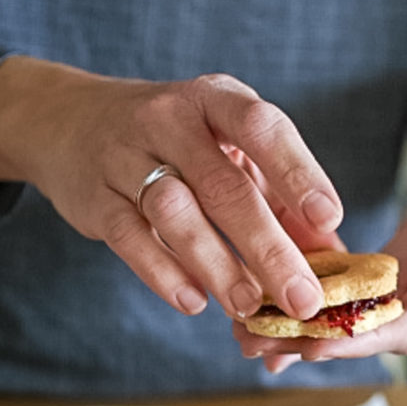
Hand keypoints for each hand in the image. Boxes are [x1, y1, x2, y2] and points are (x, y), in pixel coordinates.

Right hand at [0, 57, 342, 318]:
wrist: (73, 122)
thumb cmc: (178, 141)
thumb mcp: (228, 149)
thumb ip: (279, 198)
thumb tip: (333, 256)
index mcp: (216, 99)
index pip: (262, 127)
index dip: (298, 172)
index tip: (328, 218)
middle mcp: (171, 119)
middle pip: (224, 185)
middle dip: (268, 247)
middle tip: (302, 297)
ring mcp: (126, 156)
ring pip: (176, 213)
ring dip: (217, 265)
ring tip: (250, 306)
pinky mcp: (95, 196)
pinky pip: (130, 237)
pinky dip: (163, 273)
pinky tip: (194, 301)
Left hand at [234, 141, 406, 368]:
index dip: (365, 335)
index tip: (318, 342)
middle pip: (362, 332)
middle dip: (312, 341)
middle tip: (257, 342)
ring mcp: (397, 289)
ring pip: (341, 321)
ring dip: (293, 331)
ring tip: (240, 336)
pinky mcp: (378, 275)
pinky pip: (334, 298)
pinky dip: (296, 307)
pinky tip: (253, 312)